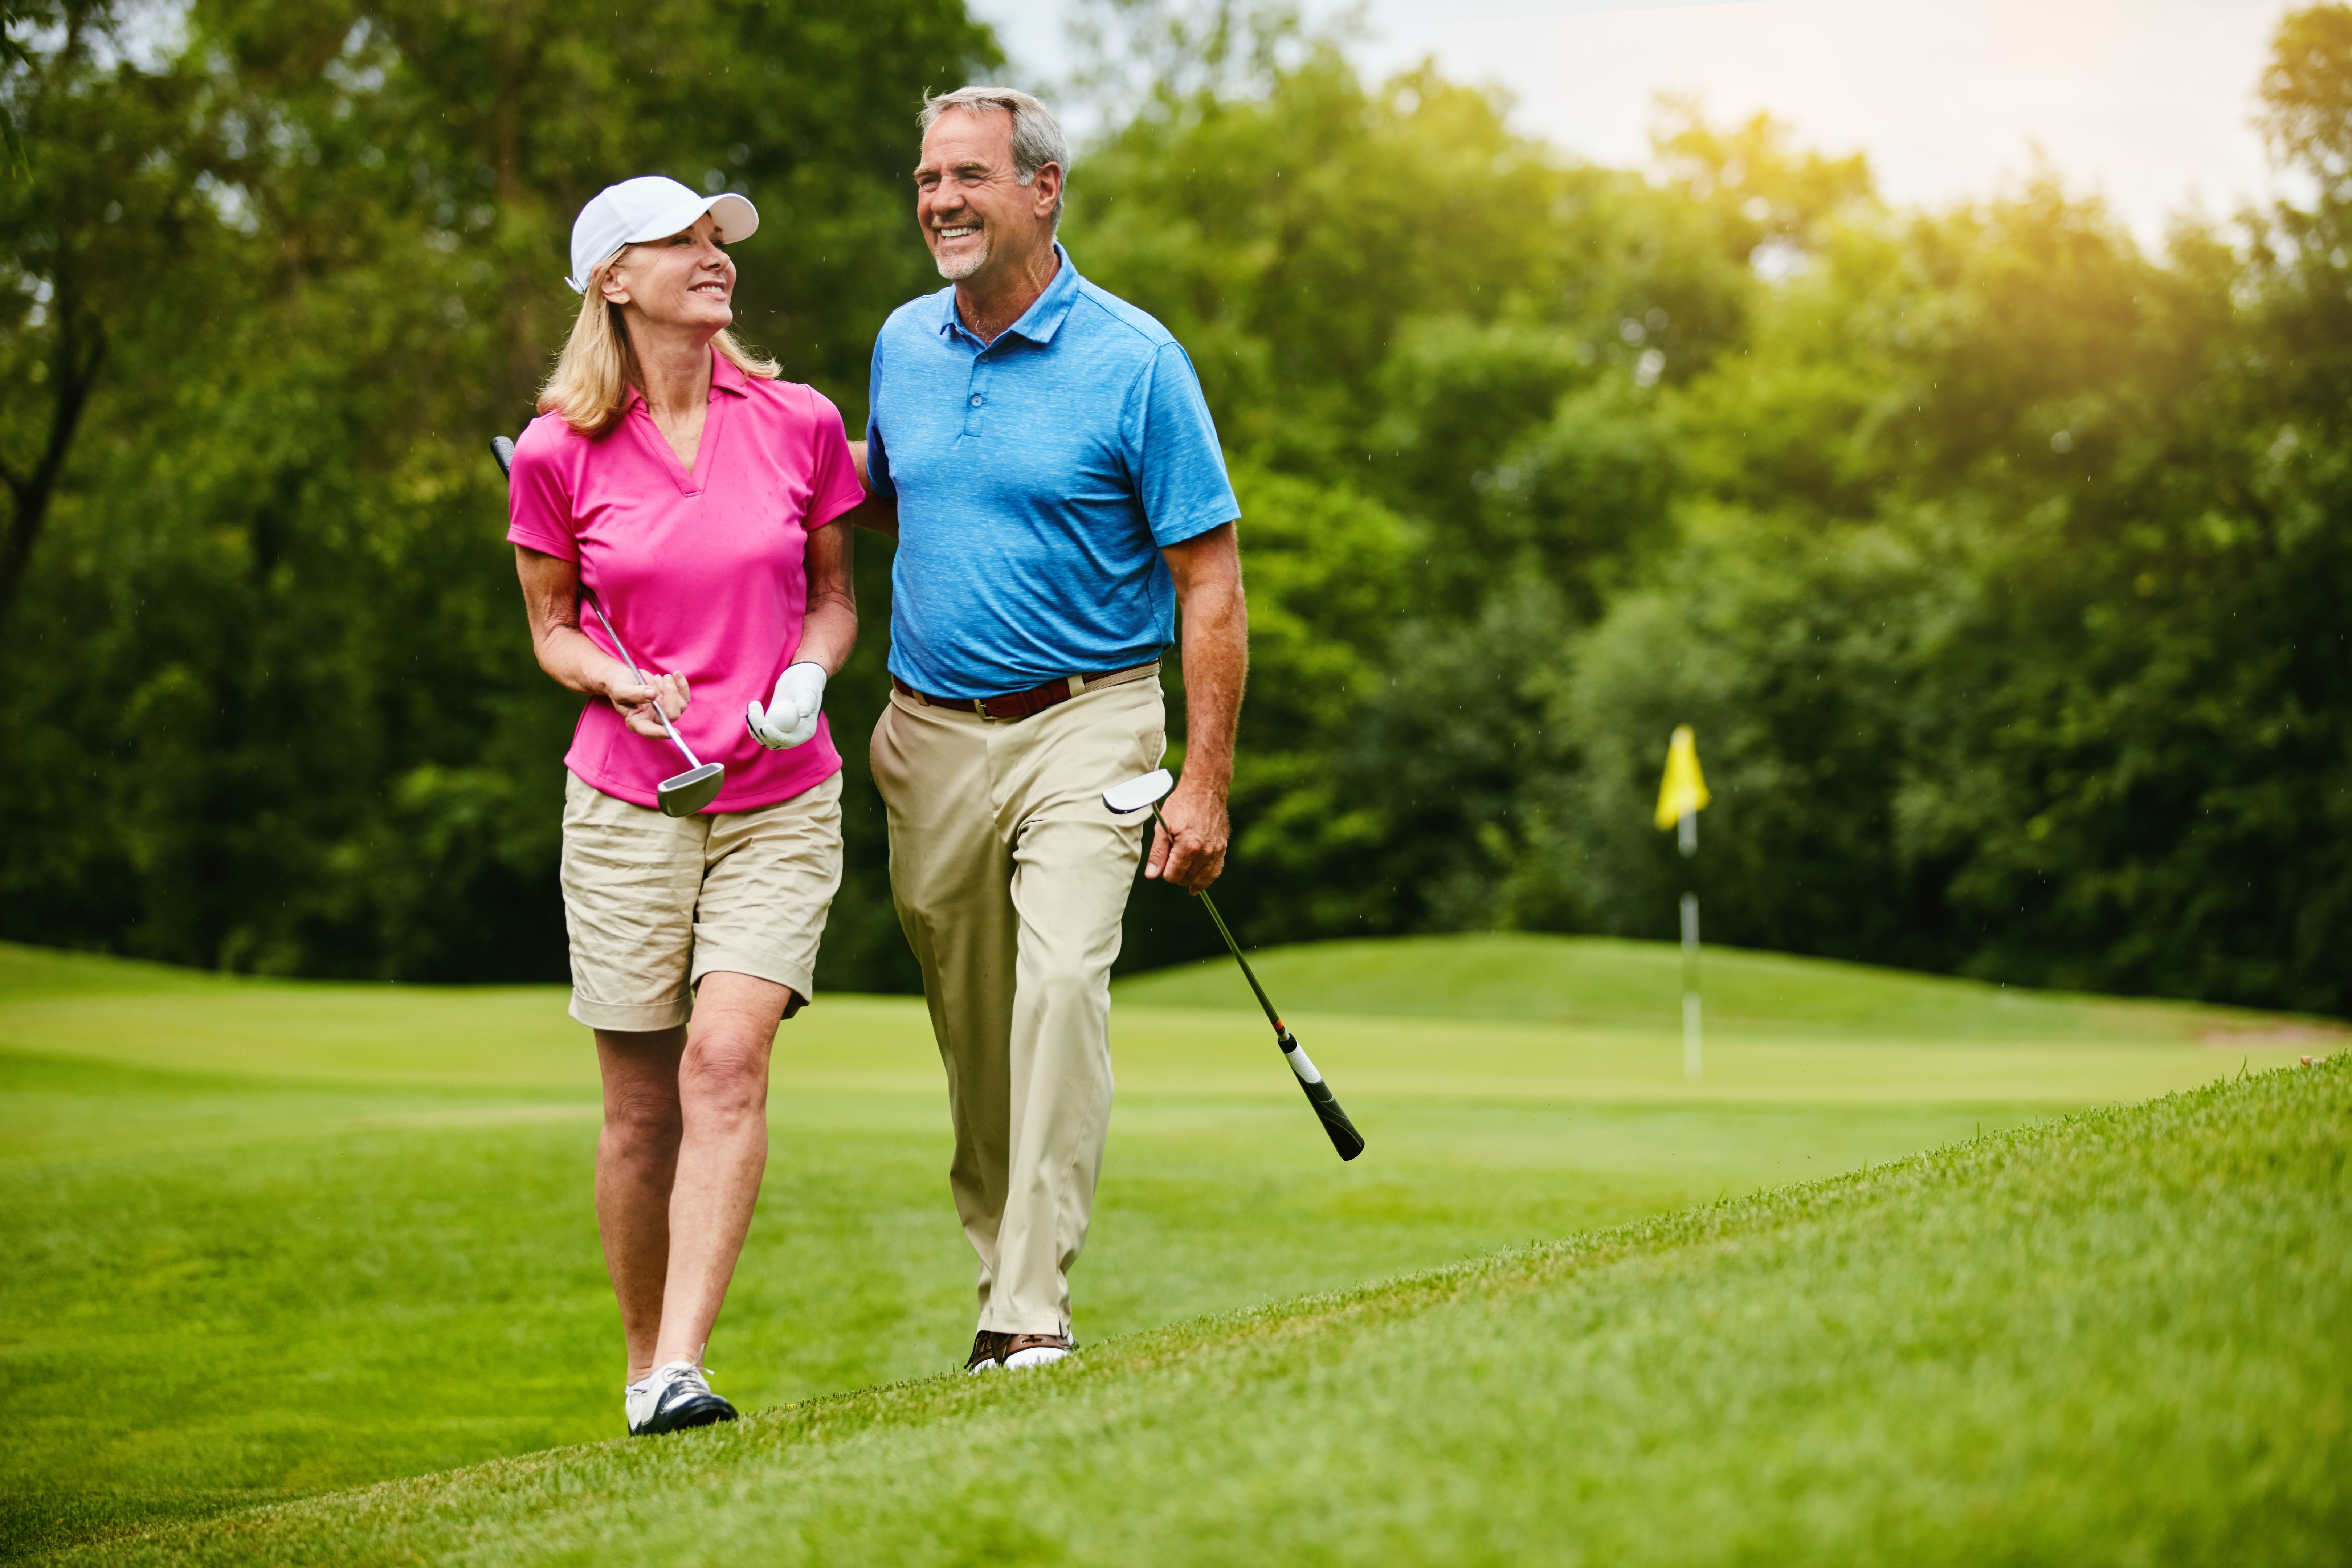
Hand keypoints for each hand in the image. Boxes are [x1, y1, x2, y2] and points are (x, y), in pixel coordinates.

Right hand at [608, 671, 687, 738]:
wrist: (623, 677)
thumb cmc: (618, 685)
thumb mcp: (620, 689)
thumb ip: (633, 693)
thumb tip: (652, 695)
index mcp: (637, 721)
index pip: (650, 731)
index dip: (661, 733)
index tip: (672, 732)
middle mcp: (652, 718)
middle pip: (671, 716)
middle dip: (671, 696)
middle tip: (665, 678)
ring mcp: (663, 710)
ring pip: (680, 706)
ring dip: (672, 688)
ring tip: (657, 678)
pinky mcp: (670, 700)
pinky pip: (684, 697)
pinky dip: (682, 685)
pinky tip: (676, 674)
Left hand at [747, 662, 827, 748]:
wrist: (798, 679)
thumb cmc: (806, 683)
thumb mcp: (807, 691)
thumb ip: (806, 702)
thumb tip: (804, 714)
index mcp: (805, 731)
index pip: (789, 741)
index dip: (776, 736)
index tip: (765, 726)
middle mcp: (793, 734)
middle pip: (773, 742)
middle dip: (760, 730)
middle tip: (752, 713)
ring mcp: (781, 731)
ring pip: (763, 737)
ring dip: (754, 724)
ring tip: (754, 703)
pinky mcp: (771, 724)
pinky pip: (759, 730)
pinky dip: (753, 721)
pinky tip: (754, 705)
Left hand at [1146, 775, 1228, 891]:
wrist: (1205, 788)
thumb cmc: (1182, 804)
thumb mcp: (1163, 826)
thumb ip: (1157, 853)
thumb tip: (1152, 875)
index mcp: (1189, 846)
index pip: (1172, 876)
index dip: (1163, 871)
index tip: (1162, 860)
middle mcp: (1205, 852)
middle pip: (1186, 879)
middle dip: (1175, 874)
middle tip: (1171, 858)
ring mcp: (1216, 851)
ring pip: (1201, 879)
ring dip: (1189, 878)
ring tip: (1181, 871)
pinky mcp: (1223, 848)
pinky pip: (1215, 872)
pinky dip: (1205, 879)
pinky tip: (1197, 884)